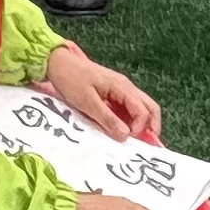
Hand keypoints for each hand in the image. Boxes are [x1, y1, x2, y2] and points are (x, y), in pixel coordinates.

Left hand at [39, 43, 161, 141]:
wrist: (58, 63)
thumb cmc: (71, 79)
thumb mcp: (87, 101)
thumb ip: (107, 118)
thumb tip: (125, 136)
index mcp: (122, 87)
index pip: (143, 110)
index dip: (140, 127)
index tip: (128, 140)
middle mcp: (126, 88)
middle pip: (149, 107)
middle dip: (151, 127)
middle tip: (146, 146)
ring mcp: (120, 91)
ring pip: (140, 109)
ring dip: (140, 125)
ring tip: (135, 142)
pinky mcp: (112, 95)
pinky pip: (127, 109)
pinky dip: (129, 122)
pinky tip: (122, 133)